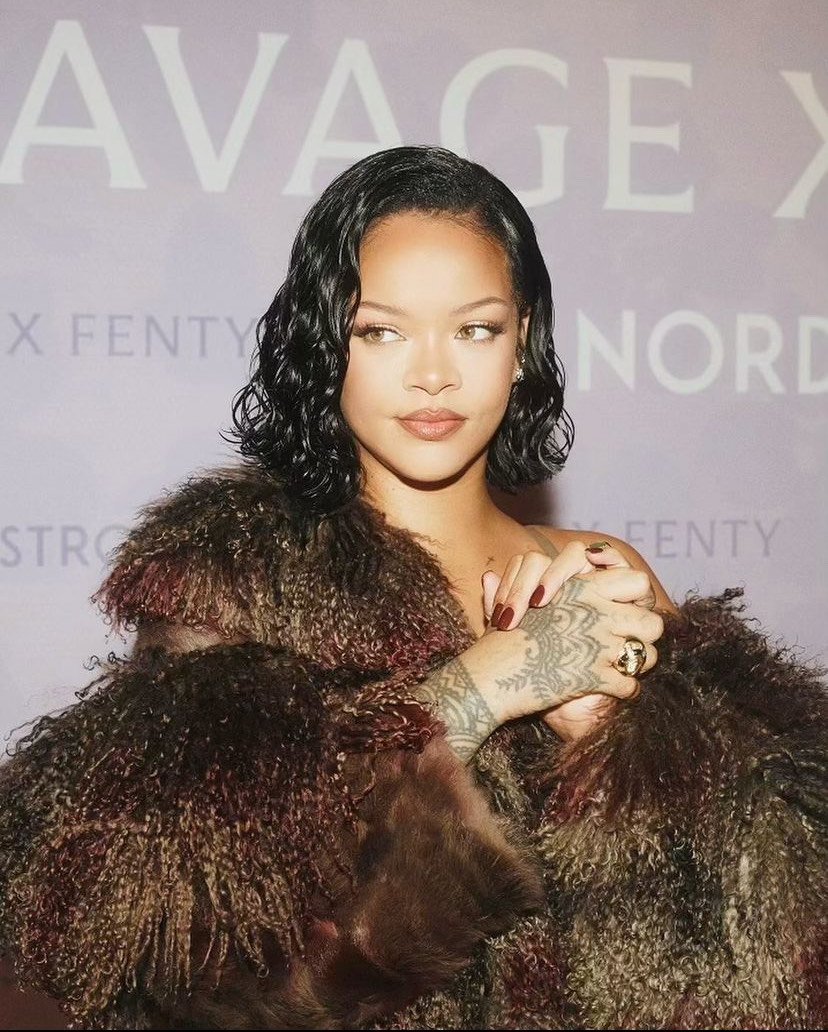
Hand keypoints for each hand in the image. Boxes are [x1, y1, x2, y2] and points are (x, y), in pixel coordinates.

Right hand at [411, 540, 662, 762]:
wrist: (490, 675)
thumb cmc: (498, 639)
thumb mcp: (512, 602)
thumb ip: (523, 587)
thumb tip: (491, 576)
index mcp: (582, 589)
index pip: (636, 580)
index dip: (635, 595)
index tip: (623, 608)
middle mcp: (597, 612)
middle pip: (653, 621)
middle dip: (645, 636)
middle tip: (629, 644)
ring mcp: (599, 644)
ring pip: (647, 655)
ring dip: (636, 665)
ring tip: (622, 669)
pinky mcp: (596, 676)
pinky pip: (630, 685)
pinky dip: (623, 692)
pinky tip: (609, 691)